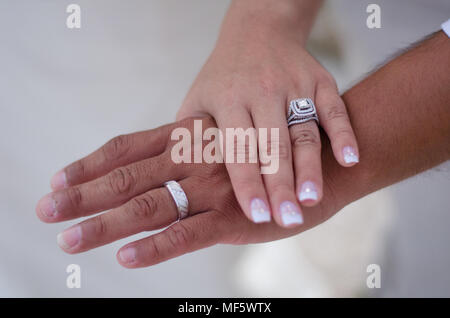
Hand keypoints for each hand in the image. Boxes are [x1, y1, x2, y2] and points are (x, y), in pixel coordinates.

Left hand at [37, 117, 334, 267]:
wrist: (321, 164)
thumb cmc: (267, 157)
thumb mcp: (223, 145)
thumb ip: (188, 155)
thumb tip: (156, 169)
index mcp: (188, 139)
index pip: (127, 148)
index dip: (90, 164)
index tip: (57, 181)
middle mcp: (194, 158)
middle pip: (128, 177)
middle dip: (83, 195)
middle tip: (45, 210)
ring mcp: (212, 188)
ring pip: (149, 206)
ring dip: (105, 223)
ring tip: (69, 238)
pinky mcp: (233, 217)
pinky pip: (187, 234)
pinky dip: (155, 246)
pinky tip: (127, 257)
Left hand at [177, 1, 357, 227]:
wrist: (257, 32)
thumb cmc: (223, 77)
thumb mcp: (197, 100)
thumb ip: (191, 137)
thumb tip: (183, 183)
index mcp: (229, 99)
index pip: (239, 148)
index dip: (248, 183)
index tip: (257, 215)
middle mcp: (262, 91)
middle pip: (273, 145)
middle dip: (280, 185)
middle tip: (287, 220)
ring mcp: (294, 85)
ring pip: (303, 130)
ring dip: (310, 166)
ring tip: (312, 199)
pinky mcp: (319, 80)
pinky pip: (334, 109)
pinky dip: (343, 133)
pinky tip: (351, 159)